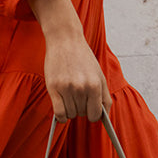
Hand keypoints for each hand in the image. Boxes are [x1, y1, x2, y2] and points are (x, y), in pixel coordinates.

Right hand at [28, 0, 111, 122]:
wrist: (65, 40)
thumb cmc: (83, 58)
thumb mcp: (99, 75)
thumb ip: (104, 97)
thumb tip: (103, 116)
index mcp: (95, 85)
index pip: (95, 115)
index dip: (93, 115)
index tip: (90, 111)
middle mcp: (81, 88)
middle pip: (82, 114)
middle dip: (81, 109)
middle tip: (79, 97)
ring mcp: (66, 88)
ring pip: (70, 114)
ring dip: (70, 110)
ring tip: (70, 97)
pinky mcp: (53, 87)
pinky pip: (58, 113)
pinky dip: (61, 117)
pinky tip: (62, 112)